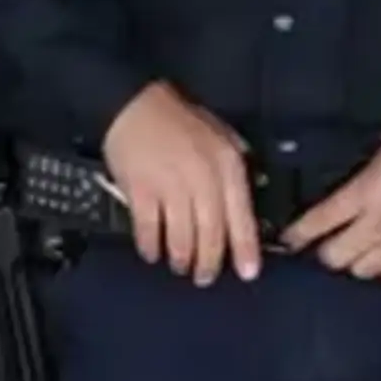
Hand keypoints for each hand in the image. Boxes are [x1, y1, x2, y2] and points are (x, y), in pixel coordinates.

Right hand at [96, 82, 261, 286]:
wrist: (132, 103)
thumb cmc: (178, 119)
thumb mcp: (221, 135)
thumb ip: (235, 167)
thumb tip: (243, 200)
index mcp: (226, 166)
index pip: (241, 216)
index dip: (245, 249)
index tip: (249, 273)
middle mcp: (202, 179)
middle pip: (211, 234)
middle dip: (209, 262)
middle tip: (205, 277)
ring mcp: (170, 186)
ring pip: (182, 236)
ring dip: (181, 259)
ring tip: (179, 266)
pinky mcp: (140, 190)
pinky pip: (148, 229)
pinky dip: (150, 246)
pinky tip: (151, 252)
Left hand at [282, 118, 380, 286]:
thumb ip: (367, 158)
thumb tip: (356, 162)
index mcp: (363, 194)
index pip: (318, 222)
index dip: (297, 234)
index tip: (288, 239)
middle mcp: (378, 226)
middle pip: (335, 257)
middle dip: (326, 251)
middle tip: (330, 242)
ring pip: (364, 272)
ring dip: (357, 262)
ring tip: (360, 252)